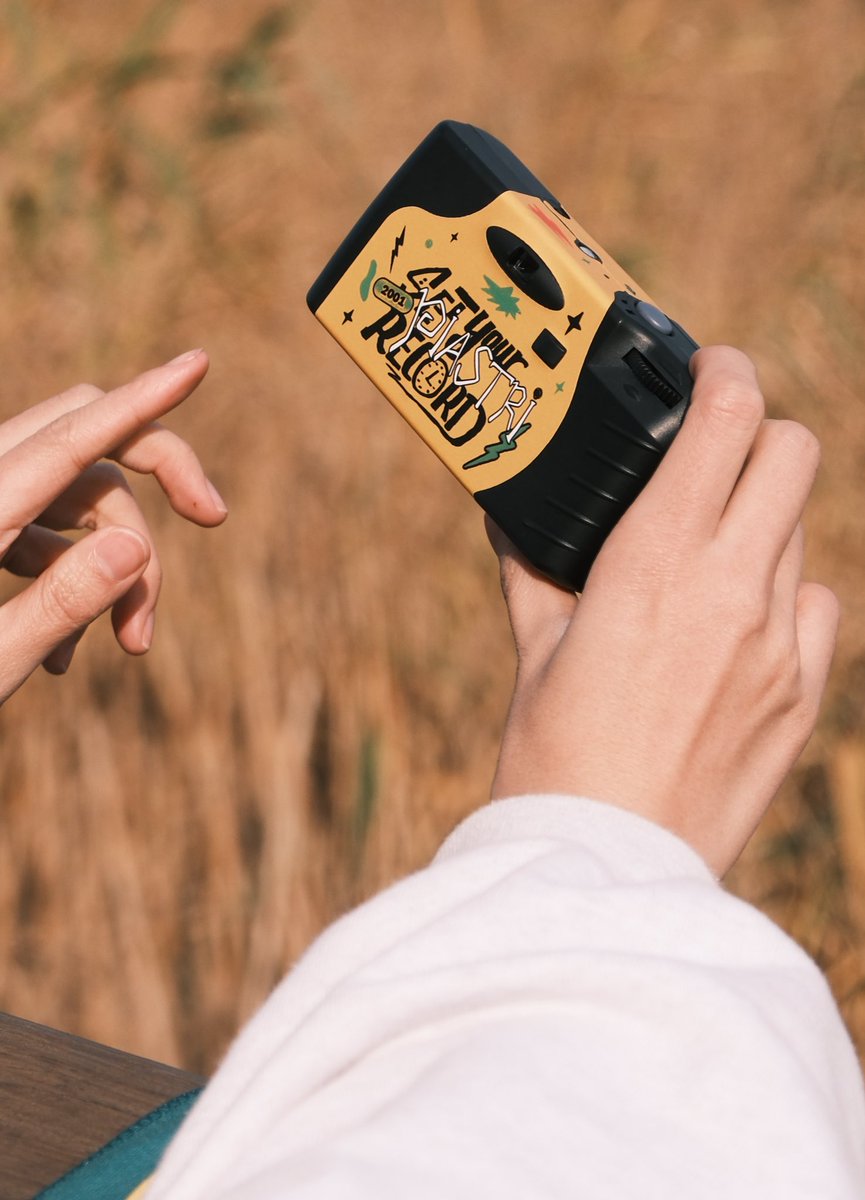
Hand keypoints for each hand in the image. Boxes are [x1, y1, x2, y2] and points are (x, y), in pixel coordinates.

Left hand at [0, 349, 225, 701]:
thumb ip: (58, 602)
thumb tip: (136, 545)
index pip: (76, 438)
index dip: (144, 399)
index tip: (197, 364)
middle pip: (88, 438)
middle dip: (156, 478)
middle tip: (215, 518)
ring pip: (76, 490)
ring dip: (121, 555)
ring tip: (130, 645)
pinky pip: (46, 529)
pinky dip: (76, 575)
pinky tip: (68, 657)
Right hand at [490, 346, 838, 876]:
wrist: (606, 867)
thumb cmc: (552, 758)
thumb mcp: (536, 654)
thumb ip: (534, 572)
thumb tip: (515, 521)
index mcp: (654, 563)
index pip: (725, 418)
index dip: (724, 371)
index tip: (706, 368)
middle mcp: (730, 588)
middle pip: (793, 453)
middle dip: (756, 433)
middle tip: (711, 454)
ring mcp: (778, 643)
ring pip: (802, 529)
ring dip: (763, 517)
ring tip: (710, 552)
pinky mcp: (801, 696)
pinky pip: (814, 605)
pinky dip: (784, 594)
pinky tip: (739, 627)